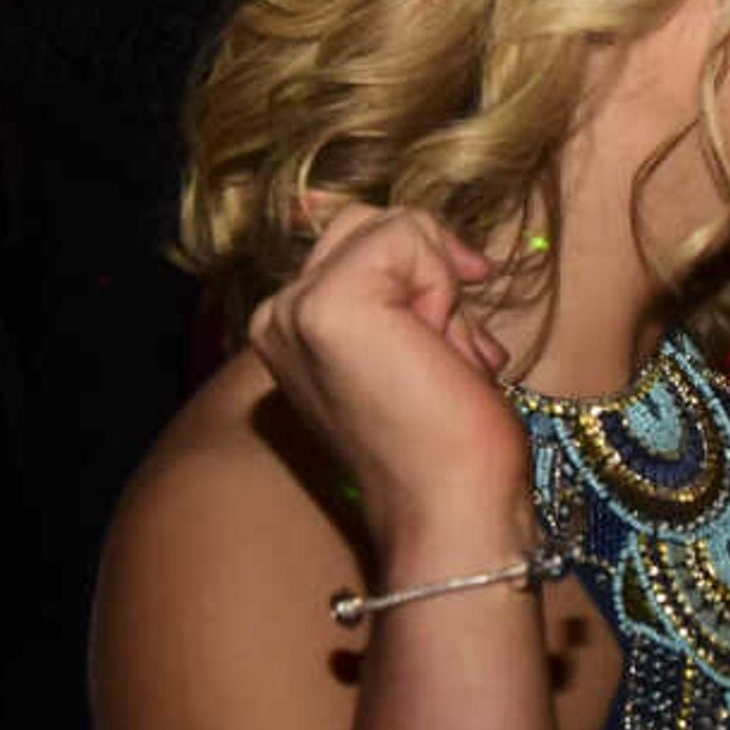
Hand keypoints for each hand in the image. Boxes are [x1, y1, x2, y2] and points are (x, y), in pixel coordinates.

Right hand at [248, 204, 532, 560]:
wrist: (450, 506)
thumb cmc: (448, 443)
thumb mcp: (417, 346)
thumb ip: (407, 298)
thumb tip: (455, 250)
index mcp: (286, 328)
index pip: (358, 243)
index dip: (423, 271)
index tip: (453, 336)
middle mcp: (275, 316)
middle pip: (369, 223)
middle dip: (432, 272)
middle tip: (451, 349)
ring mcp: (292, 310)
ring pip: (391, 226)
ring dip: (441, 286)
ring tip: (445, 357)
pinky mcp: (325, 307)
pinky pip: (407, 237)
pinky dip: (444, 287)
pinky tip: (440, 351)